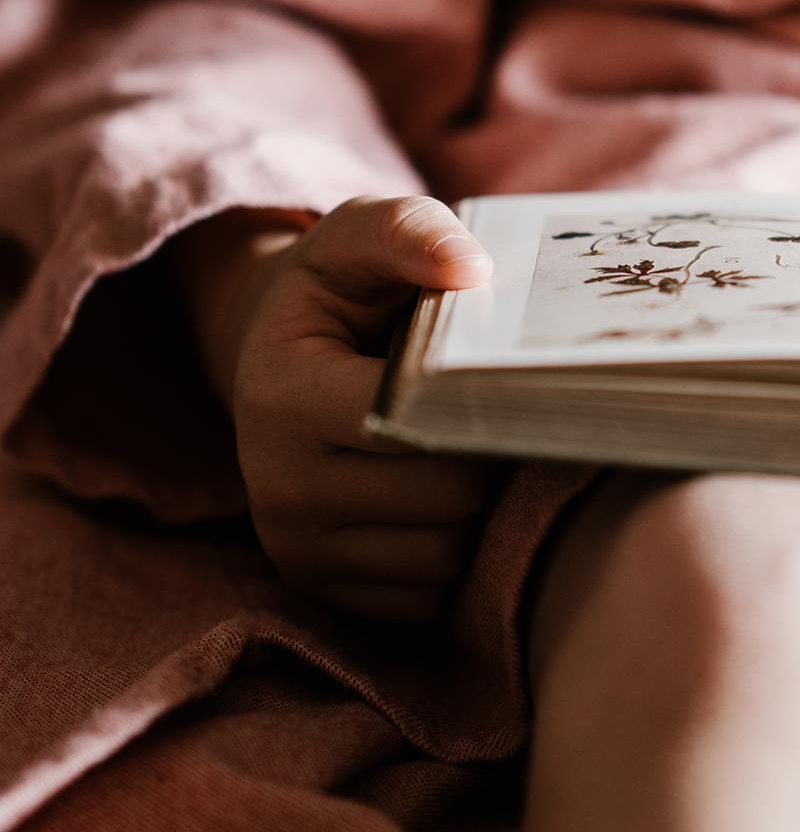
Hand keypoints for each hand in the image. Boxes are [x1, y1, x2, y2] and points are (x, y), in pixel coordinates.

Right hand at [171, 197, 500, 619]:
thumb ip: (413, 234)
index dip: (479, 400)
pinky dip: (453, 553)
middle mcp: (275, 487)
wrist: (281, 361)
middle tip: (492, 413)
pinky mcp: (322, 593)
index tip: (491, 371)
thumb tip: (473, 270)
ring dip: (479, 509)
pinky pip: (431, 597)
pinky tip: (441, 501)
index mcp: (282, 395)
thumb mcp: (363, 240)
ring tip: (462, 452)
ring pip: (448, 554)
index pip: (421, 423)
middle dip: (488, 454)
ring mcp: (295, 550)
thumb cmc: (343, 295)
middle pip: (450, 498)